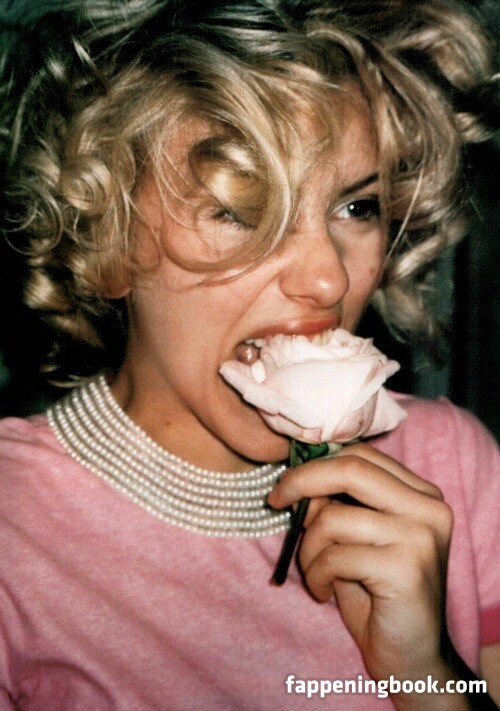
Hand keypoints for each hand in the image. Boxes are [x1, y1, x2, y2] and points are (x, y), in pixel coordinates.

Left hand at [268, 443, 454, 698]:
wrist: (411, 658)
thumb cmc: (376, 595)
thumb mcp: (354, 540)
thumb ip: (336, 506)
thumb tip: (298, 479)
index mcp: (421, 494)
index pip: (361, 455)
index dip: (316, 464)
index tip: (285, 486)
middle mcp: (429, 508)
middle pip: (351, 470)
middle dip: (301, 482)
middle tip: (275, 501)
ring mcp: (421, 537)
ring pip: (333, 519)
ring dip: (307, 548)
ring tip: (314, 573)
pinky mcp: (406, 569)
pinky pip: (335, 557)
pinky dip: (317, 575)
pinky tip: (324, 592)